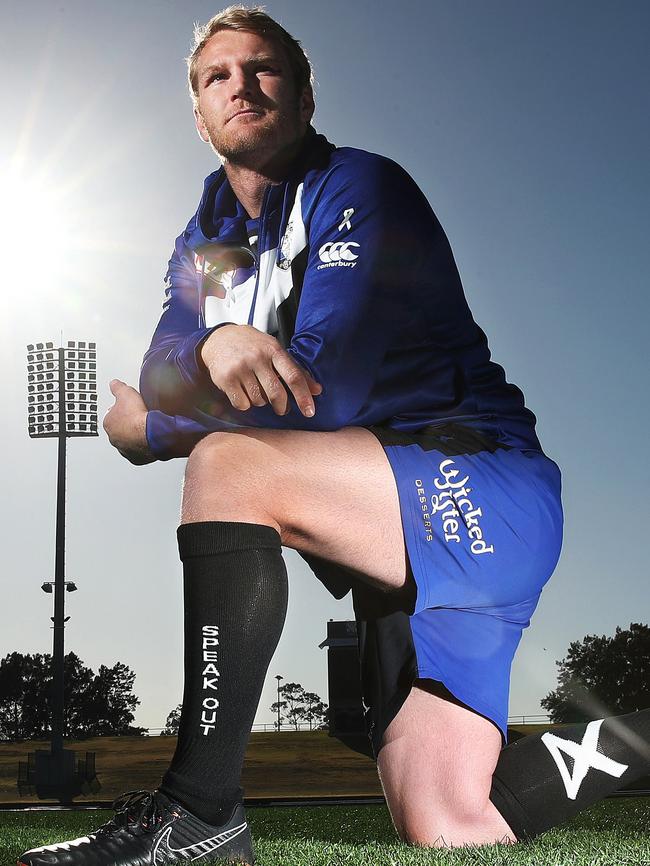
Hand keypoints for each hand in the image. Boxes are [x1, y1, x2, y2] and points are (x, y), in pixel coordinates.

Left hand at [103, 380, 155, 464]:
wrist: (152, 433)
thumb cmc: (137, 417)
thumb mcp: (126, 393)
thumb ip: (118, 387)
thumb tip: (113, 383)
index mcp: (109, 423)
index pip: (112, 416)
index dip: (121, 411)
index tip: (129, 409)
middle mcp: (114, 438)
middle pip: (120, 430)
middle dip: (128, 425)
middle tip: (139, 419)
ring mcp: (125, 449)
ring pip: (129, 442)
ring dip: (135, 437)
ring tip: (146, 429)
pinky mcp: (137, 458)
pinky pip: (139, 452)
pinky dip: (143, 447)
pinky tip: (149, 440)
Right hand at [201, 324, 321, 416]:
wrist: (219, 338)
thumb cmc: (252, 346)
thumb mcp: (275, 350)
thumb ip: (296, 370)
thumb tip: (317, 390)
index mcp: (274, 350)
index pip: (293, 376)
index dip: (303, 396)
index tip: (309, 412)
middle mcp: (257, 358)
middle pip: (277, 393)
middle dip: (282, 406)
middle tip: (281, 409)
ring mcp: (241, 368)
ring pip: (259, 401)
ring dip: (261, 401)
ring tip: (256, 389)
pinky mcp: (226, 378)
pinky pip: (242, 404)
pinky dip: (245, 403)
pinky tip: (242, 391)